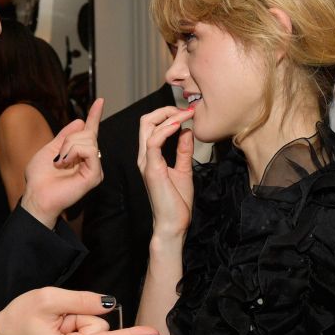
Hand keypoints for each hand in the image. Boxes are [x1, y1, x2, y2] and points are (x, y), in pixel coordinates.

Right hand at [0, 287, 158, 334]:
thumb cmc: (19, 318)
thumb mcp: (49, 299)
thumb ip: (82, 300)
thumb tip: (109, 304)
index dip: (132, 334)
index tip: (153, 331)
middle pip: (98, 331)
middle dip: (81, 318)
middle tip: (56, 317)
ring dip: (75, 325)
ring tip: (53, 325)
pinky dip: (74, 332)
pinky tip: (56, 332)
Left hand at [21, 98, 104, 226]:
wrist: (36, 194)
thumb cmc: (40, 176)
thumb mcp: (50, 149)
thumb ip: (65, 136)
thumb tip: (81, 120)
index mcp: (79, 153)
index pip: (90, 131)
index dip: (94, 115)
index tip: (100, 101)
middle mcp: (90, 159)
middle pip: (88, 133)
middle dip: (69, 139)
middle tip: (58, 157)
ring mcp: (94, 168)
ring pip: (89, 141)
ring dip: (69, 147)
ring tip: (60, 163)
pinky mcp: (95, 175)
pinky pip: (90, 151)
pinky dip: (74, 153)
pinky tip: (65, 163)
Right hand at [137, 106, 194, 236]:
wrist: (173, 224)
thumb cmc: (176, 202)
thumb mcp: (184, 170)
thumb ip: (183, 151)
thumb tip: (187, 131)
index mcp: (151, 156)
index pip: (152, 125)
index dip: (168, 114)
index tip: (188, 113)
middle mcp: (145, 156)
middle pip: (146, 121)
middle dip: (166, 109)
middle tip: (187, 110)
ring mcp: (146, 162)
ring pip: (148, 126)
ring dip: (169, 116)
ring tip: (187, 115)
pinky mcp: (152, 169)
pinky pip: (153, 142)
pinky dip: (166, 130)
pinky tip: (179, 126)